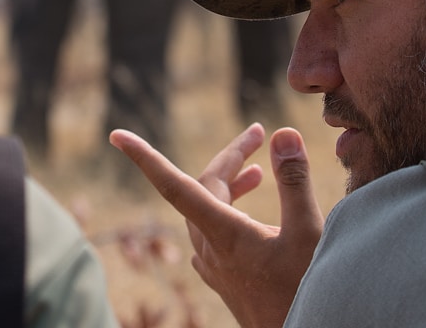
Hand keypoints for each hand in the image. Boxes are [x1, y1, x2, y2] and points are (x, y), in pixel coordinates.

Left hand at [110, 123, 323, 327]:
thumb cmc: (306, 293)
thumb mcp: (308, 232)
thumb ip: (294, 182)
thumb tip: (281, 133)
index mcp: (223, 233)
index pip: (173, 186)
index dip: (144, 157)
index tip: (116, 136)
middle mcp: (212, 249)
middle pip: (203, 188)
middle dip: (230, 158)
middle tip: (259, 136)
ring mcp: (216, 269)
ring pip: (205, 213)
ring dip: (228, 187)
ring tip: (258, 175)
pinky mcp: (225, 282)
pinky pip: (209, 237)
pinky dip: (223, 214)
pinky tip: (241, 216)